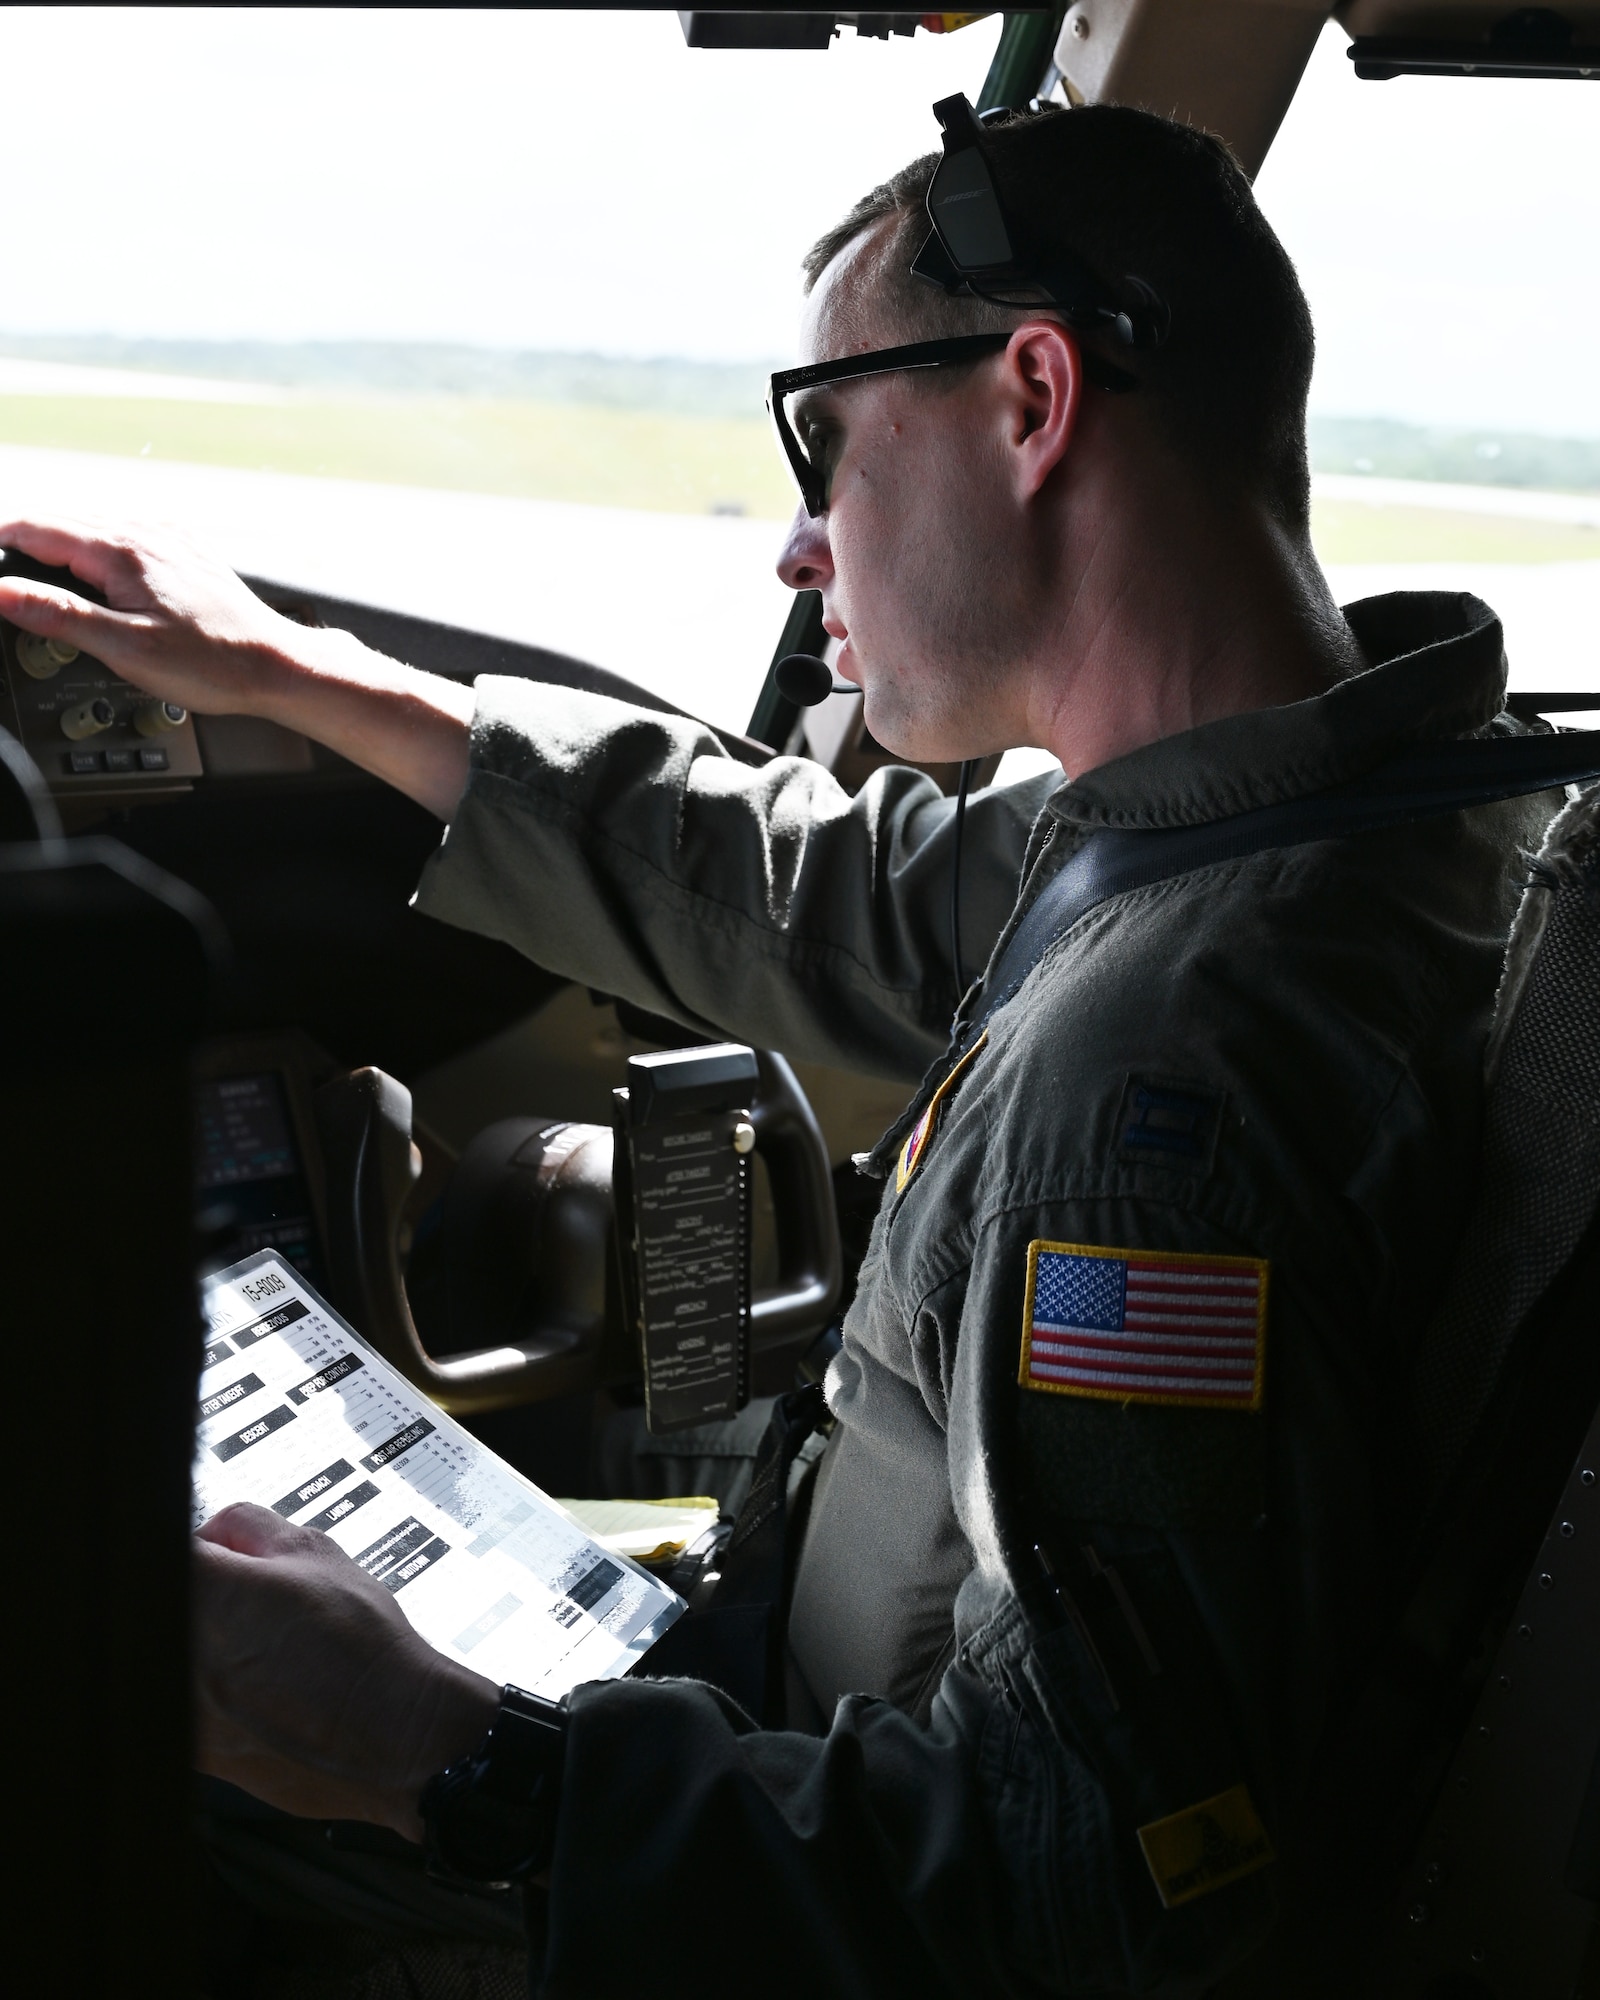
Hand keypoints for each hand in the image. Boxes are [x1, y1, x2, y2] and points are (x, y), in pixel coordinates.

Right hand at [0, 516, 308, 716]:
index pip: (34, 528)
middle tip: (2, 565)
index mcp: (120, 551)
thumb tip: (0, 591)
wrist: (275, 664)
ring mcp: (166, 539)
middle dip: (22, 541)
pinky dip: (97, 550)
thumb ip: (58, 616)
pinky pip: (124, 537)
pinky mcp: (183, 552)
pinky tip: (95, 574)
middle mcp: (143, 533)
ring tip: (33, 566)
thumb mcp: (125, 649)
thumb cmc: (213, 663)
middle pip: (59, 523)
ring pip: (92, 528)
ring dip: (59, 544)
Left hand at [195, 1502, 498, 1839]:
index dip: (203, 1551)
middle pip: (168, 1606)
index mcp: (207, 1593)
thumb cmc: (364, 1647)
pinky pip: (192, 1707)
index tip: (223, 1557)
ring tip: (266, 1651)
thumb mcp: (318, 1554)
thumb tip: (219, 1534)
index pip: (166, 1549)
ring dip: (213, 1646)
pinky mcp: (199, 1755)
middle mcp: (184, 1655)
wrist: (394, 1734)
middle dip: (206, 1597)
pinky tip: (267, 1691)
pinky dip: (219, 1694)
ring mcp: (185, 1712)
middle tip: (254, 1603)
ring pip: (181, 1658)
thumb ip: (252, 1527)